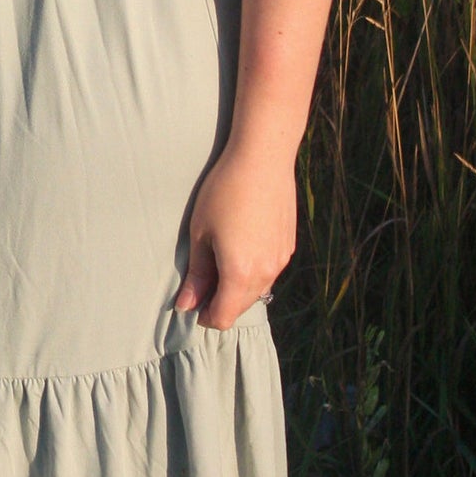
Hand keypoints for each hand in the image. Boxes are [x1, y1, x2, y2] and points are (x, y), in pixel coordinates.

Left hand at [173, 137, 296, 328]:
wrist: (263, 159)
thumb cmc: (224, 192)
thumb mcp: (201, 233)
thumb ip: (197, 274)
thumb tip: (187, 305)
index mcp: (240, 274)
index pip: (223, 316)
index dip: (205, 316)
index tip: (192, 304)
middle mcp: (266, 273)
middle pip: (241, 307)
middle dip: (221, 304)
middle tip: (202, 283)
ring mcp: (281, 260)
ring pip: (258, 291)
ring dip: (238, 288)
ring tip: (220, 261)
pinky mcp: (288, 246)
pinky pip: (269, 272)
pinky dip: (254, 271)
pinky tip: (242, 246)